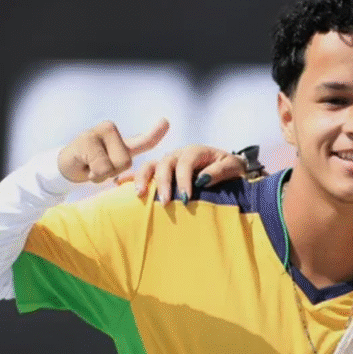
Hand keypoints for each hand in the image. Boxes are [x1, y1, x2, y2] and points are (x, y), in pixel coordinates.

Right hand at [58, 119, 168, 183]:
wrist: (65, 167)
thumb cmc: (92, 165)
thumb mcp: (114, 163)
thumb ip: (128, 159)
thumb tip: (150, 151)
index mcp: (120, 137)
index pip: (142, 139)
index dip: (156, 133)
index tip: (166, 122)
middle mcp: (110, 129)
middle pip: (126, 162)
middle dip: (112, 172)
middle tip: (98, 167)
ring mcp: (97, 132)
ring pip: (114, 165)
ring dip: (101, 174)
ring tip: (91, 166)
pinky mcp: (87, 140)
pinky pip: (101, 167)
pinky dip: (93, 173)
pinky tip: (84, 165)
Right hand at [133, 145, 247, 204]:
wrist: (228, 168)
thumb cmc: (231, 168)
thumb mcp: (233, 167)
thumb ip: (220, 171)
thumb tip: (202, 180)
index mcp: (195, 151)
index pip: (185, 163)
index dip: (183, 180)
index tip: (185, 198)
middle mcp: (178, 154)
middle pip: (165, 164)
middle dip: (163, 183)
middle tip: (165, 202)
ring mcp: (167, 162)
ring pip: (150, 166)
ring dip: (142, 179)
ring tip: (139, 195)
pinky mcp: (160, 171)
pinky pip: (144, 172)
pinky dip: (131, 177)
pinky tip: (119, 185)